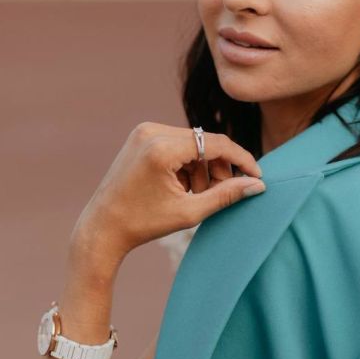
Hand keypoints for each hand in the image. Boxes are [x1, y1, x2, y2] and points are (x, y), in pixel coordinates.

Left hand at [69, 121, 265, 263]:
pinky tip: (181, 186)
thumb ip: (226, 195)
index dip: (241, 160)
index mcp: (162, 148)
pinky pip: (177, 143)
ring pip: (193, 143)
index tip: (256, 176)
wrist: (102, 227)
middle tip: (220, 193)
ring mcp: (144, 131)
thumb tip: (257, 185)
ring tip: (195, 194)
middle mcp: (152, 131)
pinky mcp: (141, 136)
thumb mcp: (189, 212)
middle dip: (218, 168)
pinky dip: (187, 163)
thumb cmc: (143, 223)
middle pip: (205, 142)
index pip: (216, 143)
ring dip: (202, 167)